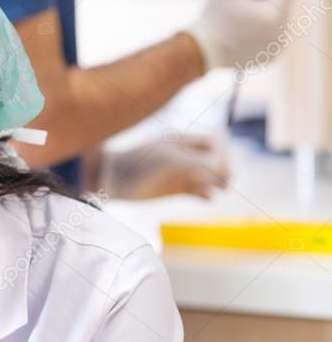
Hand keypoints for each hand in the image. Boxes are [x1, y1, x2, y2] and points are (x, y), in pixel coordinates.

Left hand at [101, 134, 229, 199]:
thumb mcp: (172, 162)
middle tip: (225, 182)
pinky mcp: (174, 190)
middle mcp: (185, 156)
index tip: (220, 165)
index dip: (223, 153)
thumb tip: (227, 170)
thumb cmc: (141, 164)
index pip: (216, 142)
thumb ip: (199, 164)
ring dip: (218, 183)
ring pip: (209, 178)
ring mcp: (180, 173)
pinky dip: (206, 195)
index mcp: (185, 141)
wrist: (113, 179)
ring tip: (221, 191)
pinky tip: (208, 199)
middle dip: (224, 169)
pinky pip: (198, 192)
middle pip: (216, 160)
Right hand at [186, 0, 295, 70]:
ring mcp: (278, 47)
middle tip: (241, 7)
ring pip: (280, 18)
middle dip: (267, 0)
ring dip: (265, 15)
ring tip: (240, 22)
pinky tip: (243, 35)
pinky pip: (274, 34)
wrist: (202, 52)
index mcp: (276, 14)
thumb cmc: (214, 16)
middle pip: (284, 3)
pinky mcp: (272, 56)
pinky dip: (263, 31)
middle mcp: (282, 33)